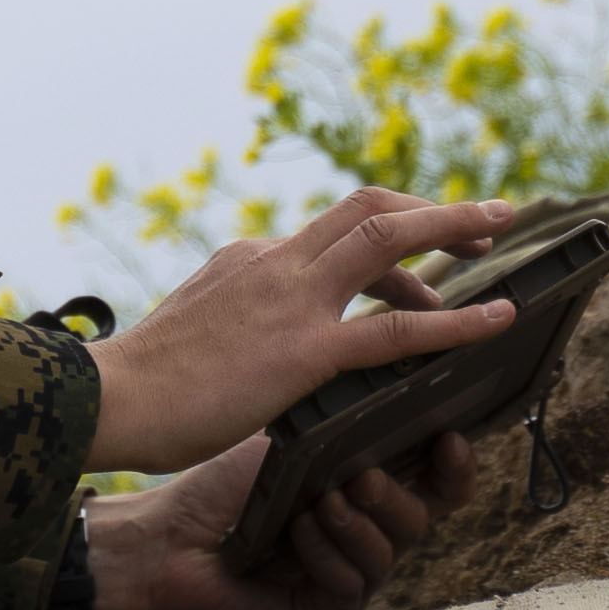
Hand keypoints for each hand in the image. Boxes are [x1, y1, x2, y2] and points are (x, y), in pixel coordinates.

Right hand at [81, 190, 529, 477]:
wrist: (108, 402)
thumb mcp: (200, 331)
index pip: (332, 231)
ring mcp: (292, 301)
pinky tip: (495, 320)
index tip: (419, 253)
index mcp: (251, 259)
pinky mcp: (303, 351)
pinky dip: (454, 320)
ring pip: (387, 241)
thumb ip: (242, 322)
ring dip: (452, 226)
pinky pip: (394, 328)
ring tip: (500, 233)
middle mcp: (276, 263)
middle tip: (486, 218)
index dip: (389, 232)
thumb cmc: (146, 386)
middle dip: (433, 207)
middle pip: (369, 208)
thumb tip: (268, 343)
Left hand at [89, 429, 481, 609]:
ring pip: (393, 551)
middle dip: (398, 493)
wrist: (163, 540)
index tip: (451, 438)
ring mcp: (347, 580)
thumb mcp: (295, 443)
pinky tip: (296, 536)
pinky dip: (328, 554)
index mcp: (362, 493)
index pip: (433, 482)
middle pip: (424, 517)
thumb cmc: (220, 490)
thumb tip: (408, 390)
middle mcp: (362, 537)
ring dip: (358, 522)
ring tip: (320, 503)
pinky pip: (356, 584)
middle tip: (363, 475)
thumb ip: (353, 427)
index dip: (452, 464)